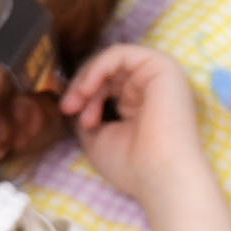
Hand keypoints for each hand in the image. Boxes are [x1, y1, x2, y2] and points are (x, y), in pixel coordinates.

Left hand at [58, 42, 203, 182]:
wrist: (162, 176)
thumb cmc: (134, 166)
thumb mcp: (97, 137)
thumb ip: (87, 111)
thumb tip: (75, 96)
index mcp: (140, 104)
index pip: (107, 85)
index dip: (83, 95)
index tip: (68, 114)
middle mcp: (151, 87)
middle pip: (107, 72)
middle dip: (81, 87)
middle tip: (67, 108)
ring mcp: (158, 75)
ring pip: (111, 62)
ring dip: (87, 79)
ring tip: (76, 104)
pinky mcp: (162, 66)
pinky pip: (120, 54)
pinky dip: (97, 68)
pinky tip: (87, 89)